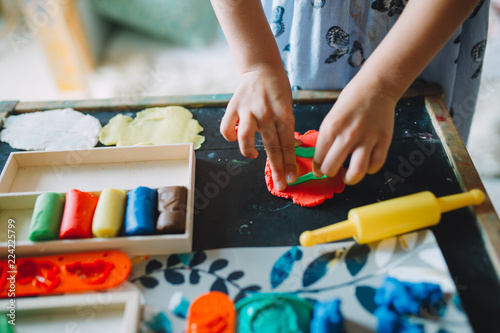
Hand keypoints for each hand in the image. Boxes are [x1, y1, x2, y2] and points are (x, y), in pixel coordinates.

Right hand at [220, 62, 296, 190]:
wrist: (261, 67)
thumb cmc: (278, 88)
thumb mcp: (288, 106)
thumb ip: (287, 127)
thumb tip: (291, 148)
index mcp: (284, 114)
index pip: (287, 143)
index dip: (289, 163)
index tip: (292, 178)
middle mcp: (266, 114)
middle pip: (272, 146)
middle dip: (277, 168)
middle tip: (280, 185)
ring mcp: (248, 111)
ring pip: (246, 138)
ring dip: (249, 151)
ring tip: (254, 156)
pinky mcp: (234, 107)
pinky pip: (228, 128)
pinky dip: (231, 136)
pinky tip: (237, 138)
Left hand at [313, 77, 396, 184]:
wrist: (376, 86)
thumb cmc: (351, 101)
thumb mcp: (331, 117)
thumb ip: (328, 138)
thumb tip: (322, 159)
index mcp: (331, 128)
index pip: (318, 158)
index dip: (317, 168)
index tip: (319, 170)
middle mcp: (348, 135)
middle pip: (332, 168)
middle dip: (329, 174)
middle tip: (332, 171)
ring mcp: (367, 139)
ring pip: (356, 172)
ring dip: (349, 179)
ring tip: (347, 177)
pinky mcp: (384, 140)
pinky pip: (376, 165)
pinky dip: (369, 170)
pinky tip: (365, 165)